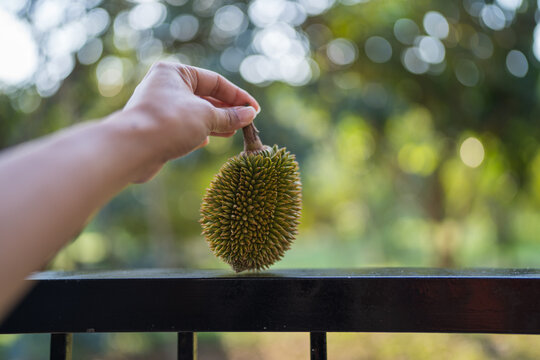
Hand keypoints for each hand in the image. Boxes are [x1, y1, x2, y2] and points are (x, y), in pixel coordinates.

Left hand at [122, 61, 258, 181]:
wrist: (133, 149)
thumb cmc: (169, 123)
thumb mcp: (206, 117)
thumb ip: (230, 116)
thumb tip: (249, 115)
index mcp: (176, 73)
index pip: (215, 81)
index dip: (237, 96)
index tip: (254, 110)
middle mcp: (166, 86)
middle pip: (205, 96)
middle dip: (227, 110)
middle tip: (246, 122)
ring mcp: (160, 108)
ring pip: (195, 113)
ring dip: (215, 122)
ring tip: (233, 132)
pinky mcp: (157, 128)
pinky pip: (183, 127)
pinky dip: (198, 132)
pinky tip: (207, 141)